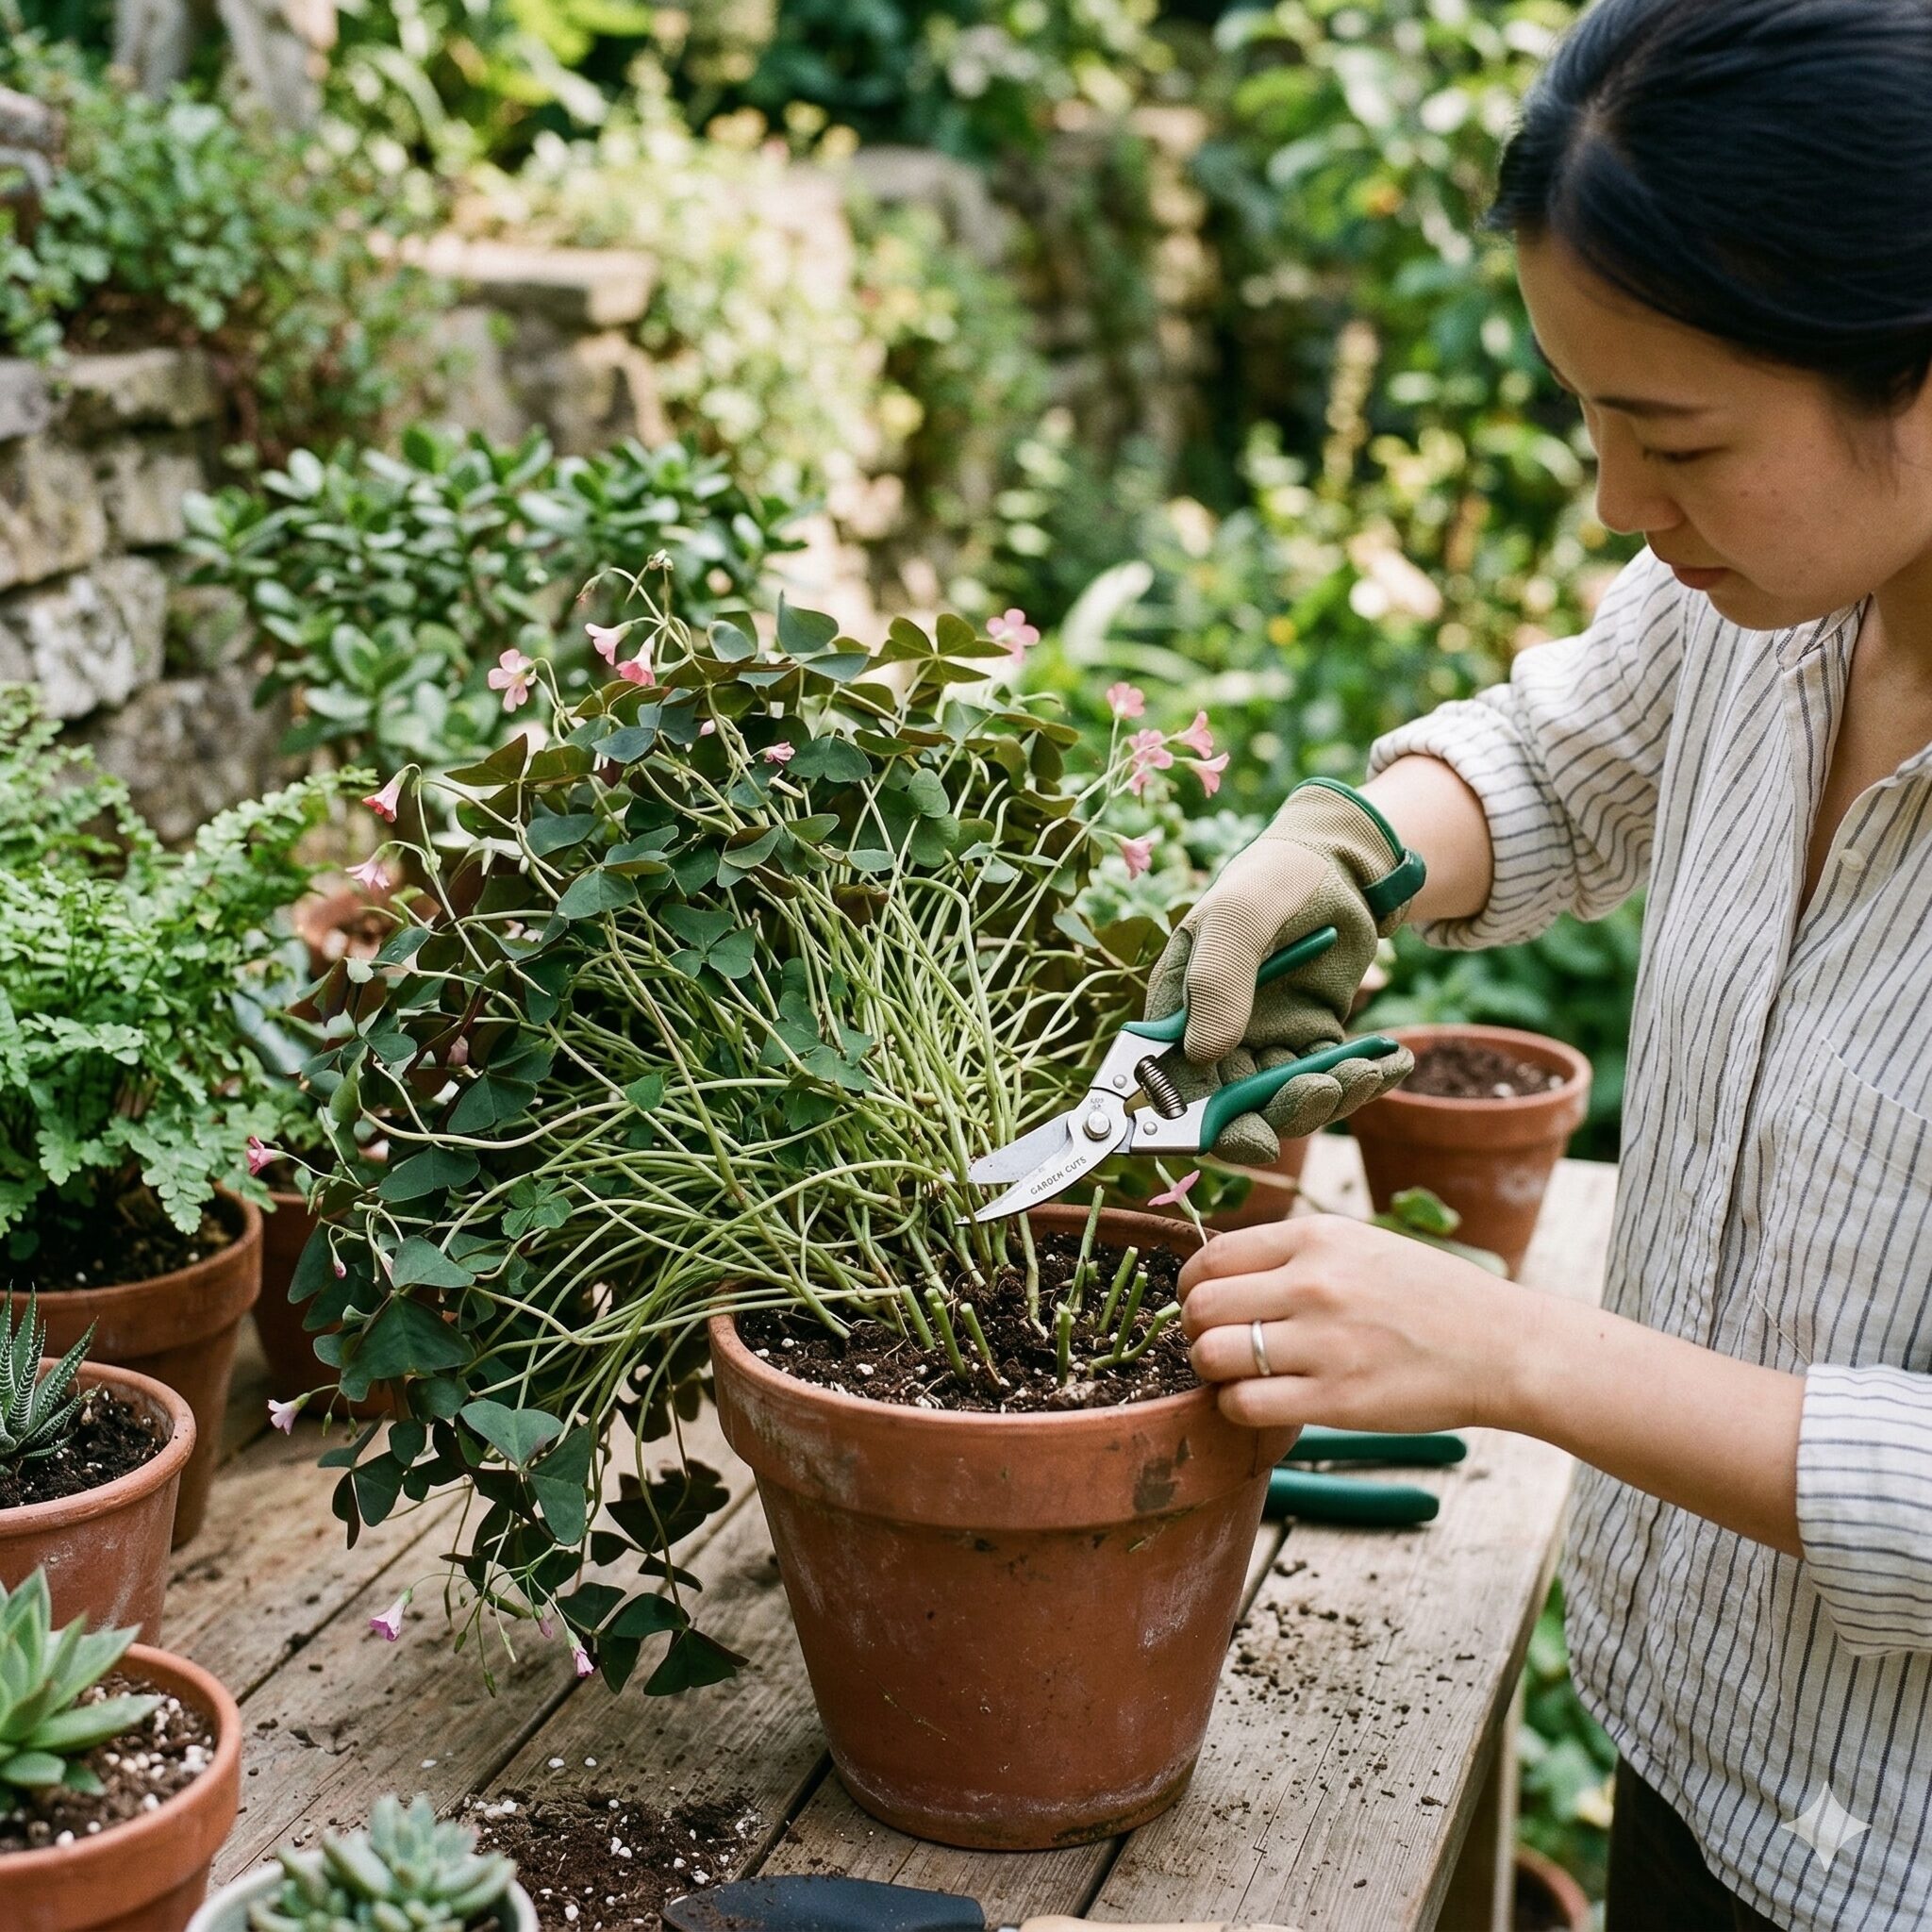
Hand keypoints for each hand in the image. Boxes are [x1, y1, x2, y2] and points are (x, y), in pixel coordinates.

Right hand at [1144, 779, 1421, 1165]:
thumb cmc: (1276, 879)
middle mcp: (1215, 1034)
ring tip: (1367, 1069)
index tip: (1253, 1137)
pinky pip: (1331, 1078)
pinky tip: (1396, 1062)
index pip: (1175, 1084)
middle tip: (1322, 1091)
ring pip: (1286, 1099)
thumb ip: (1217, 980)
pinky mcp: (1311, 1039)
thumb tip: (1203, 1055)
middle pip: (1234, 1106)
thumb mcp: (1241, 917)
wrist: (1340, 864)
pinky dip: (1365, 1079)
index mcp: (1178, 1009)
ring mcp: (1264, 1040)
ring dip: (1328, 1097)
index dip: (1206, 1124)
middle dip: (1281, 1112)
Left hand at [1178, 1216, 1531, 1433]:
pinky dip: (1236, 1407)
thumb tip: (1221, 1274)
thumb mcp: (1359, 1245)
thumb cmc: (1427, 1297)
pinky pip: (1244, 1404)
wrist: (1501, 1346)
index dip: (1191, 1286)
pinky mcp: (1336, 1399)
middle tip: (1214, 1343)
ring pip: (1212, 1355)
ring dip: (1212, 1370)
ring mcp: (1324, 1342)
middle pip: (1201, 1306)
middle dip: (1193, 1329)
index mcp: (1316, 1237)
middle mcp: (1314, 1282)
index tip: (1203, 1305)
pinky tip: (1259, 1402)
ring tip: (1237, 1374)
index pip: (1211, 1256)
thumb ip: (1293, 1254)